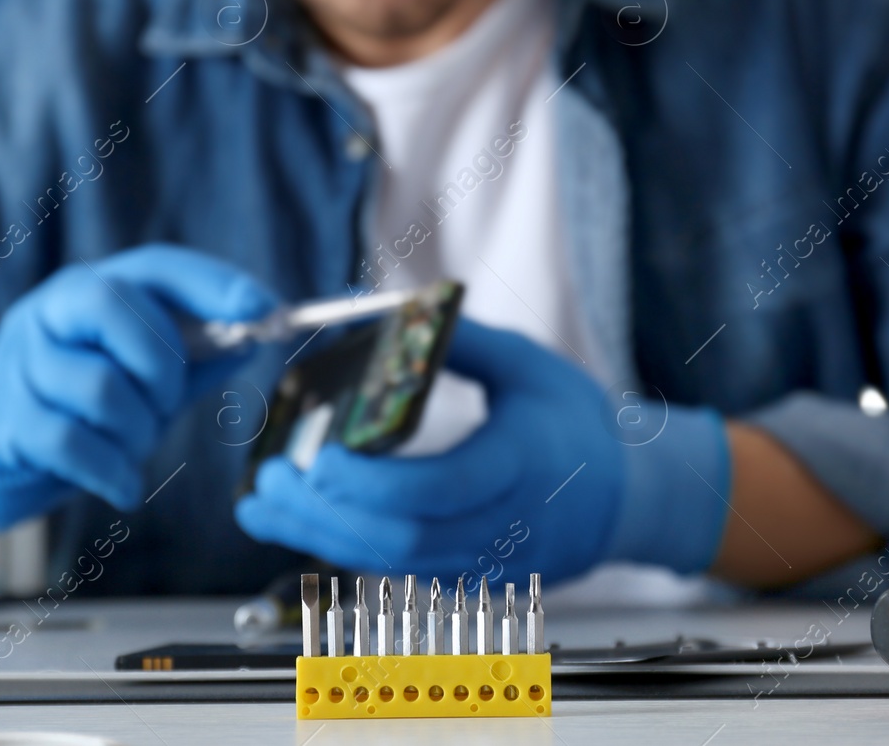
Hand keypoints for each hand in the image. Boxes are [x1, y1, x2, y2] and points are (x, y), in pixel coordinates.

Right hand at [0, 244, 275, 547]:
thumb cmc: (75, 412)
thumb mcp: (139, 381)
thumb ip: (193, 359)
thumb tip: (255, 337)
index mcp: (88, 292)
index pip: (155, 267)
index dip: (211, 283)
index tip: (262, 309)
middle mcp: (47, 313)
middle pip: (117, 306)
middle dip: (161, 364)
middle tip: (165, 404)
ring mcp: (16, 364)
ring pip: (100, 385)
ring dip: (137, 431)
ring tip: (132, 449)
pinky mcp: (0, 421)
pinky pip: (71, 441)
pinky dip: (112, 471)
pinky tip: (122, 487)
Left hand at [236, 316, 729, 583]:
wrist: (624, 497)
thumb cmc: (576, 424)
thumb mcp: (527, 365)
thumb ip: (460, 341)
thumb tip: (395, 311)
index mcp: (523, 465)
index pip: (438, 490)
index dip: (370, 482)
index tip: (319, 454)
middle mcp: (505, 525)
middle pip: (400, 540)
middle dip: (324, 514)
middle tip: (269, 480)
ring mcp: (488, 561)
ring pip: (391, 565)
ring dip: (319, 537)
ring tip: (264, 504)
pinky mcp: (469, 577)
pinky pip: (399, 570)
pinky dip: (346, 546)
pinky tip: (303, 520)